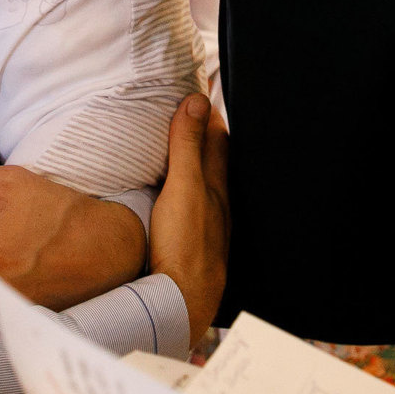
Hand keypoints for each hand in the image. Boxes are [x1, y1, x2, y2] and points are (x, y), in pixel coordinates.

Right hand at [151, 95, 228, 344]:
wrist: (184, 300)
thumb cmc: (186, 245)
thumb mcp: (183, 187)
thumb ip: (188, 146)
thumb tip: (196, 102)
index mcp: (216, 183)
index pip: (217, 137)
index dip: (207, 113)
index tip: (195, 93)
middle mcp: (217, 201)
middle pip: (215, 159)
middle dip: (204, 135)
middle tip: (187, 112)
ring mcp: (209, 223)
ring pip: (206, 184)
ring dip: (195, 164)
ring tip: (180, 149)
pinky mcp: (196, 242)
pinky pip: (195, 206)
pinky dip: (187, 191)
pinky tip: (176, 198)